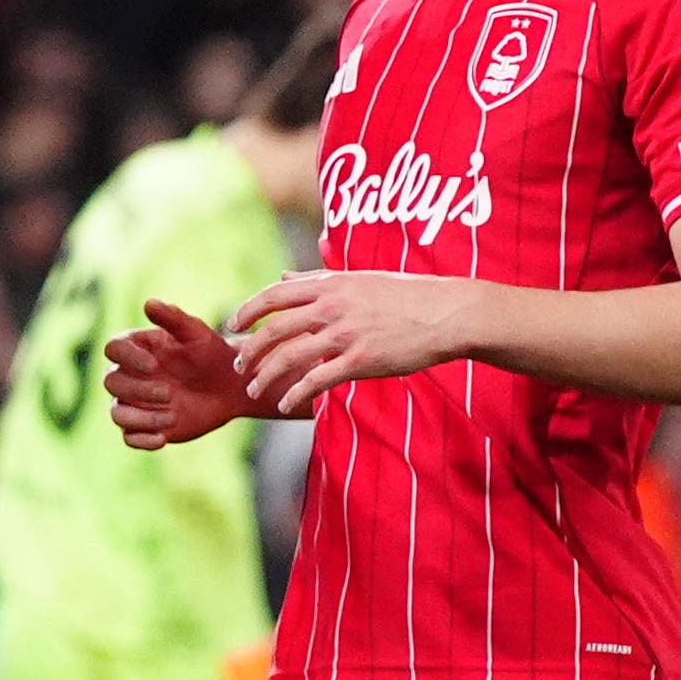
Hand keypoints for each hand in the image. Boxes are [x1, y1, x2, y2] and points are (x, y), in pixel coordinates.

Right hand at [105, 298, 255, 447]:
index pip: (113, 349)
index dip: (127, 357)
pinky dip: (141, 440)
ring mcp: (135, 402)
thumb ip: (173, 319)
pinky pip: (129, 437)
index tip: (153, 364)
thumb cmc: (212, 354)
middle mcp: (130, 375)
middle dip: (137, 390)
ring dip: (141, 416)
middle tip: (169, 393)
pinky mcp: (145, 426)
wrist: (230, 386)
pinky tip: (163, 438)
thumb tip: (148, 303)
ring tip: (171, 417)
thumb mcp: (197, 334)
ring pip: (117, 413)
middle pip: (112, 382)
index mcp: (136, 349)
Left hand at [227, 268, 475, 412]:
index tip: (232, 327)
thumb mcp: (357, 278)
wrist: (448, 313)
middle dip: (249, 351)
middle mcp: (332, 307)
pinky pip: (317, 380)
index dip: (246, 311)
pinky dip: (294, 393)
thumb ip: (316, 280)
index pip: (272, 296)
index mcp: (329, 284)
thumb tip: (284, 277)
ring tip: (254, 390)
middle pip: (273, 330)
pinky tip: (285, 403)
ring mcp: (346, 334)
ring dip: (265, 376)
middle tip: (238, 366)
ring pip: (289, 357)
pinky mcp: (362, 360)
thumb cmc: (404, 295)